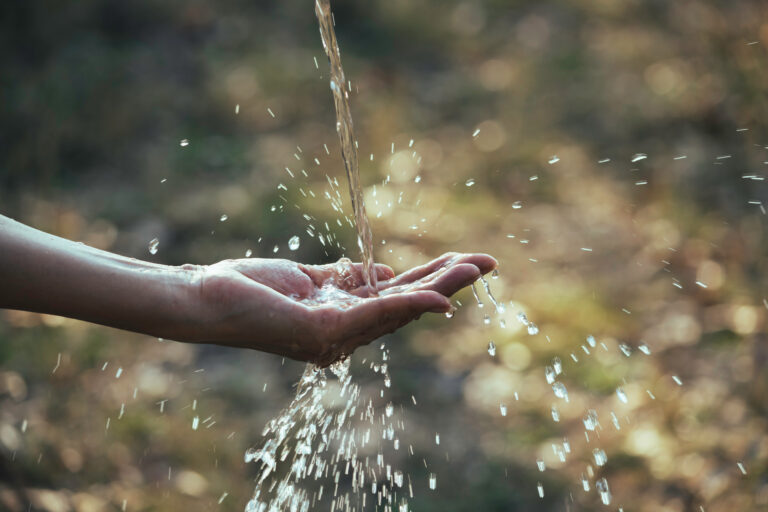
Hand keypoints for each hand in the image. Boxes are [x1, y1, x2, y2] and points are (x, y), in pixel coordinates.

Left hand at [183, 252, 496, 365]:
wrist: (206, 296)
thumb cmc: (249, 287)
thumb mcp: (307, 278)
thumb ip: (346, 277)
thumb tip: (386, 272)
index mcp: (343, 318)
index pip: (396, 297)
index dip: (431, 280)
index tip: (461, 260)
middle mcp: (345, 333)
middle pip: (406, 305)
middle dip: (448, 284)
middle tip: (487, 263)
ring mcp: (336, 337)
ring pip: (399, 310)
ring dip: (439, 289)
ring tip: (474, 269)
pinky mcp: (324, 333)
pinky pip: (374, 314)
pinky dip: (409, 306)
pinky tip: (438, 298)